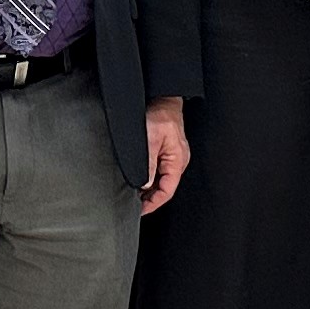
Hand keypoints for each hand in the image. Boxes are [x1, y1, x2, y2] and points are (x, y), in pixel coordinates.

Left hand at [141, 97, 190, 213]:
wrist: (163, 98)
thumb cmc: (160, 115)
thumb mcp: (150, 140)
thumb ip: (148, 164)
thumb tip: (145, 185)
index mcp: (177, 161)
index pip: (167, 190)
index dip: (153, 203)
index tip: (140, 210)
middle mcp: (177, 161)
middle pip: (164, 187)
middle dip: (149, 198)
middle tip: (132, 205)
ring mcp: (171, 157)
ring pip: (160, 180)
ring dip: (147, 188)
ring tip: (131, 194)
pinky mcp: (165, 151)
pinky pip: (157, 171)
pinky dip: (147, 177)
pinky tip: (136, 179)